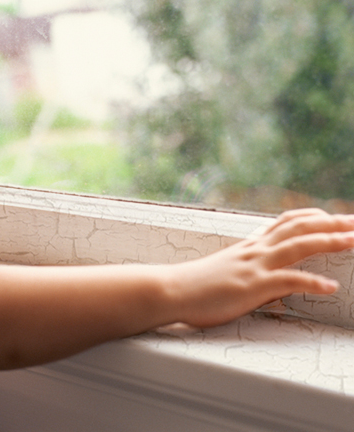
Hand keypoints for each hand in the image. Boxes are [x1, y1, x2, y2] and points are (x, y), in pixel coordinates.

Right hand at [165, 209, 353, 327]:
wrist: (169, 290)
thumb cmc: (194, 286)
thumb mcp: (227, 274)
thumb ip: (253, 276)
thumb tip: (278, 289)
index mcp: (248, 246)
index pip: (285, 222)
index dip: (313, 217)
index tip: (334, 216)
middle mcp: (254, 251)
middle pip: (298, 228)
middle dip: (331, 223)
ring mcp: (253, 266)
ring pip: (298, 246)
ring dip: (329, 242)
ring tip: (353, 240)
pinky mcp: (251, 286)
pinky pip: (287, 281)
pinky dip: (312, 283)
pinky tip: (330, 287)